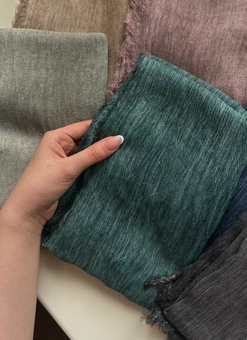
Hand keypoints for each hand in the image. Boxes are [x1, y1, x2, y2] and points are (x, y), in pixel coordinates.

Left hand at [1, 120, 122, 236]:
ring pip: (89, 152)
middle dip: (104, 142)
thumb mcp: (69, 168)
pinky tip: (110, 165)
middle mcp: (61, 145)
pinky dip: (97, 165)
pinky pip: (87, 164)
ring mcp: (66, 159)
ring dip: (101, 155)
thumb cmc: (40, 186)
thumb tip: (116, 139)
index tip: (121, 131)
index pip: (84, 126)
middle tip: (125, 143)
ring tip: (122, 153)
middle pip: (88, 139)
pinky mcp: (70, 172)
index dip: (103, 128)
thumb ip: (93, 153)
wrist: (28, 213)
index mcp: (57, 137)